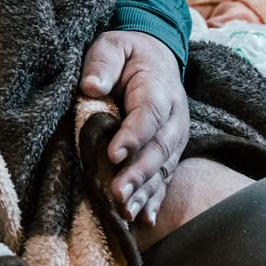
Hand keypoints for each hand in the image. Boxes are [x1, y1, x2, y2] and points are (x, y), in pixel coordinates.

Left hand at [78, 30, 188, 226]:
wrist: (155, 56)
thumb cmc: (127, 52)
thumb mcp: (112, 44)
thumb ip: (102, 62)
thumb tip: (91, 86)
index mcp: (159, 89)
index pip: (149, 114)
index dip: (134, 136)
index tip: (113, 153)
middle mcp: (173, 118)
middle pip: (159, 148)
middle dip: (138, 173)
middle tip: (117, 193)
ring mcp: (174, 138)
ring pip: (162, 168)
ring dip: (144, 192)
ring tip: (125, 213)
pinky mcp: (168, 152)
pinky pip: (163, 178)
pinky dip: (153, 199)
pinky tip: (143, 220)